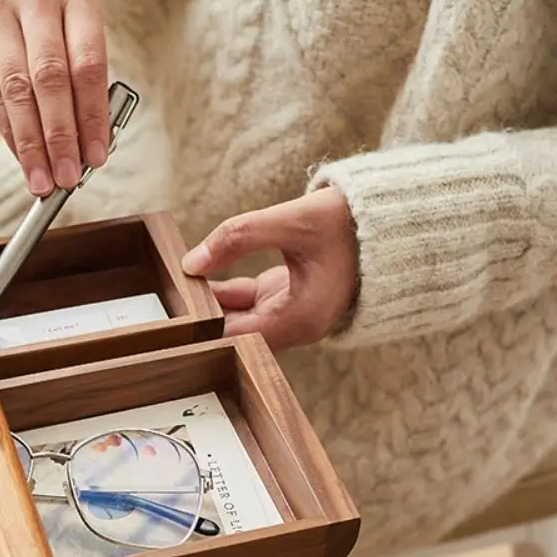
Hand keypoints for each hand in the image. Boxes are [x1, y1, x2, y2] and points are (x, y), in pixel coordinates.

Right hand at [0, 0, 109, 195]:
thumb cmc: (51, 8)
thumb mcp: (78, 23)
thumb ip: (85, 75)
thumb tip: (88, 144)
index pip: (88, 66)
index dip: (93, 117)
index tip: (97, 158)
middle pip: (50, 79)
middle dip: (60, 137)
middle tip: (68, 178)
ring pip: (16, 89)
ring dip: (31, 143)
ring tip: (43, 180)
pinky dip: (8, 129)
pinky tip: (21, 156)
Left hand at [181, 187, 358, 348]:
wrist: (390, 219)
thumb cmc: (349, 221)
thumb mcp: (292, 220)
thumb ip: (239, 236)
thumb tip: (191, 262)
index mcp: (302, 318)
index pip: (238, 338)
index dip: (203, 330)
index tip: (172, 318)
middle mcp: (298, 325)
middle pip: (236, 333)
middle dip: (202, 318)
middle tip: (165, 302)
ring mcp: (294, 313)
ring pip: (240, 318)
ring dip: (211, 304)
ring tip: (174, 287)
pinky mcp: (289, 297)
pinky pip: (249, 303)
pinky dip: (225, 294)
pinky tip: (197, 279)